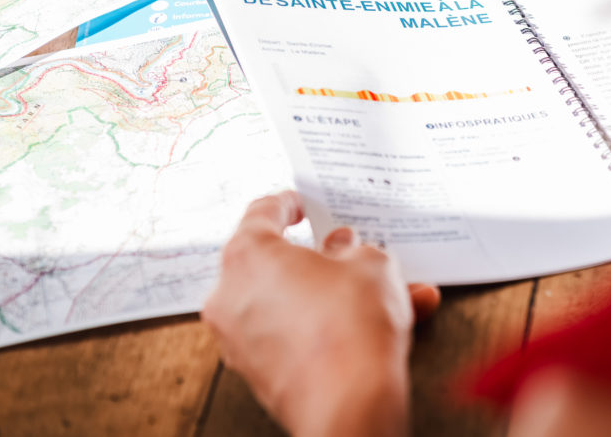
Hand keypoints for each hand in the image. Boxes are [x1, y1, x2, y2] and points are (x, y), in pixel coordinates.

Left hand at [202, 190, 439, 436]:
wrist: (350, 406)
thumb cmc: (352, 330)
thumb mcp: (370, 264)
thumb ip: (352, 248)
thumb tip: (342, 248)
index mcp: (248, 254)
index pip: (261, 213)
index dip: (287, 204)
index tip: (299, 205)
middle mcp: (230, 295)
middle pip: (272, 262)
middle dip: (316, 259)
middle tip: (347, 254)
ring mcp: (237, 339)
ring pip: (287, 303)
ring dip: (330, 297)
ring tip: (380, 296)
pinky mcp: (254, 373)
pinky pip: (289, 336)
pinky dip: (322, 328)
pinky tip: (367, 328)